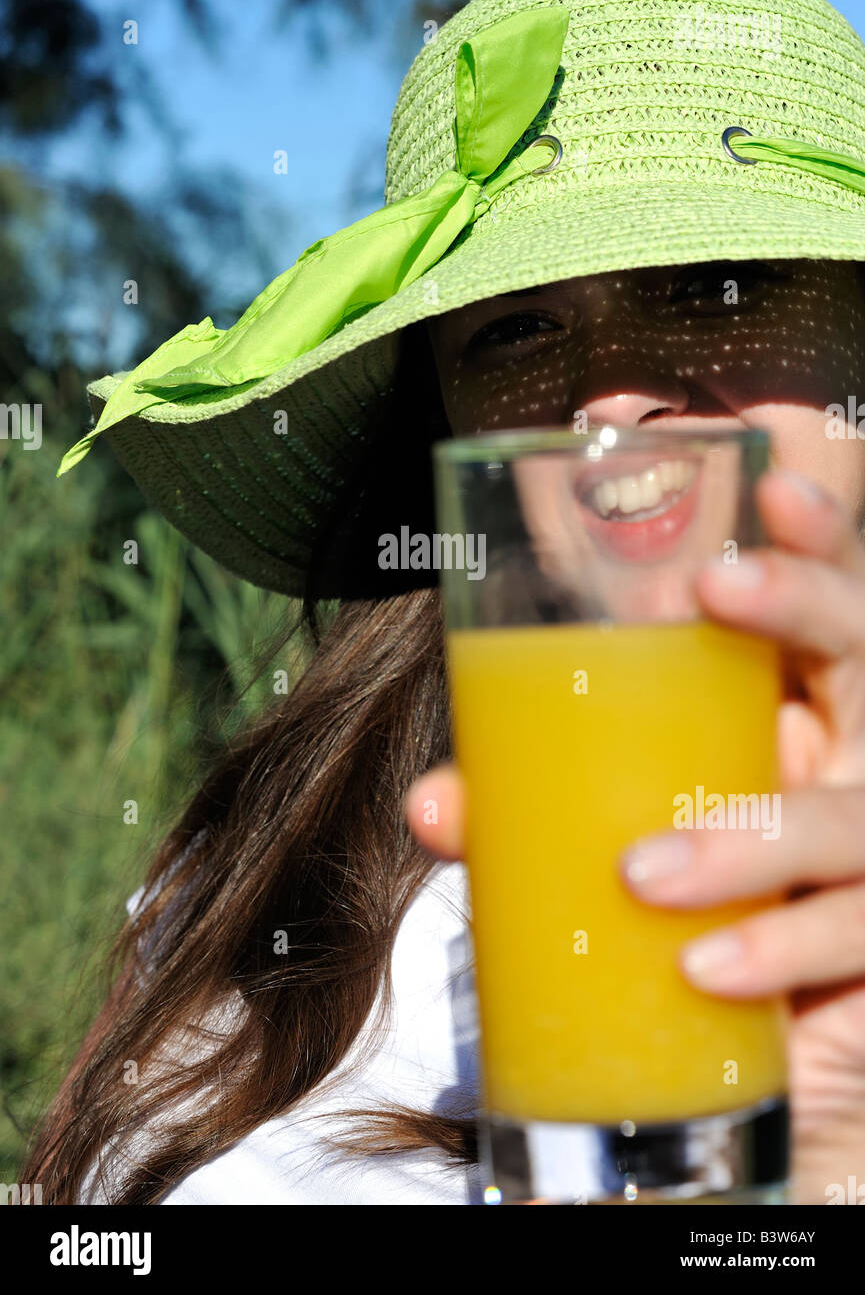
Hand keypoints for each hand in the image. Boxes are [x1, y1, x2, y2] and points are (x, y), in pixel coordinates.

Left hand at [406, 470, 864, 1205]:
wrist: (769, 1017)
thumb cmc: (697, 881)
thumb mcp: (625, 817)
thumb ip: (539, 798)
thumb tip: (432, 803)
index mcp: (802, 705)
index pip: (828, 599)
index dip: (819, 533)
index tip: (768, 477)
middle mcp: (856, 759)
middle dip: (802, 601)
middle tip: (714, 583)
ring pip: (853, 820)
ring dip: (751, 835)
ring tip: (643, 869)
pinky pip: (854, 940)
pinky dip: (777, 951)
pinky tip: (702, 967)